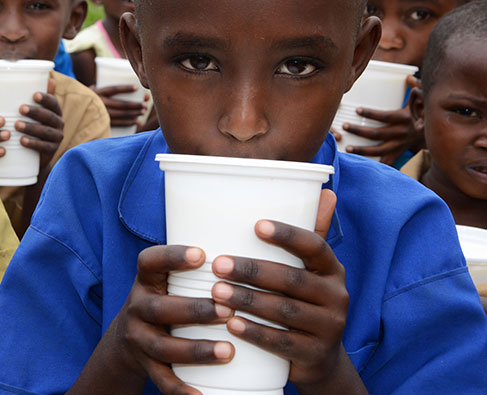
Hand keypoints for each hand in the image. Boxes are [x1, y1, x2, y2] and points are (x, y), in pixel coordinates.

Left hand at [15, 78, 62, 169]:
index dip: (46, 98)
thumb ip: (34, 96)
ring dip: (31, 128)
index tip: (34, 94)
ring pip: (46, 132)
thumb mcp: (33, 111)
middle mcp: (59, 124)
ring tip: (16, 125)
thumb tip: (44, 77)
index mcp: (55, 111)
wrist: (34, 154)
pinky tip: (22, 141)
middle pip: (49, 117)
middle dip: (35, 112)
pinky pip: (44, 147)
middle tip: (20, 108)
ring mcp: (57, 138)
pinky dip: (33, 144)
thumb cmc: (32, 125)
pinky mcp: (52, 151)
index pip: (53, 103)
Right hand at [92, 84, 146, 127]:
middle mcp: (100, 104)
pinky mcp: (104, 123)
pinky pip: (118, 123)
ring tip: (143, 111)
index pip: (114, 89)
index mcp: (98, 93)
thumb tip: (129, 87)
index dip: (125, 88)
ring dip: (134, 113)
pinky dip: (128, 122)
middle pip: (121, 104)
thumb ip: (106, 86)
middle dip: (135, 104)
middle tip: (145, 104)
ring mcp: (102, 114)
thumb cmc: (89, 98)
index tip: (136, 87)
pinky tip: (136, 121)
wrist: (76, 112)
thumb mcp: (93, 89)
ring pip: (122, 114)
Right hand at [103, 245, 233, 393]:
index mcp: (147, 280)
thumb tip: (264, 236)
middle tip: (227, 309)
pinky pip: (162, 380)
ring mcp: (139, 339)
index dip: (172, 256)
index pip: (150, 261)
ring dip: (195, 350)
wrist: (129, 339)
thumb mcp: (172, 278)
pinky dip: (181, 389)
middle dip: (194, 309)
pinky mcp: (146, 366)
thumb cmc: (169, 298)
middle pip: (159, 308)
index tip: (201, 253)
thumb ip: (203, 265)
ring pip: (162, 347)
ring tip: (228, 352)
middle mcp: (138, 307)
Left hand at [210, 190, 358, 389]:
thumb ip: (310, 236)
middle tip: (217, 264)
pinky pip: (283, 342)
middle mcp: (337, 296)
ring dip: (247, 299)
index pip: (314, 246)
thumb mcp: (310, 273)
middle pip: (291, 279)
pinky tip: (231, 324)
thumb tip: (324, 191)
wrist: (321, 361)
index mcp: (332, 270)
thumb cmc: (304, 304)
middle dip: (252, 270)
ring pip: (284, 310)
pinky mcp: (315, 354)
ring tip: (216, 292)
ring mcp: (329, 327)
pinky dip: (255, 332)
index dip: (287, 235)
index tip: (256, 225)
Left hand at [341, 76, 423, 164]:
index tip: (357, 109)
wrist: (437, 132)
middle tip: (345, 126)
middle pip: (377, 134)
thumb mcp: (422, 98)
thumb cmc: (425, 112)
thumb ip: (415, 86)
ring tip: (347, 148)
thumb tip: (408, 77)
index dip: (371, 113)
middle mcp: (401, 133)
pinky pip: (387, 161)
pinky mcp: (400, 152)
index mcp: (404, 118)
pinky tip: (362, 167)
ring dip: (362, 150)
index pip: (385, 116)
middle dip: (359, 130)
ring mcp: (400, 145)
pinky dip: (376, 165)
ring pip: (379, 150)